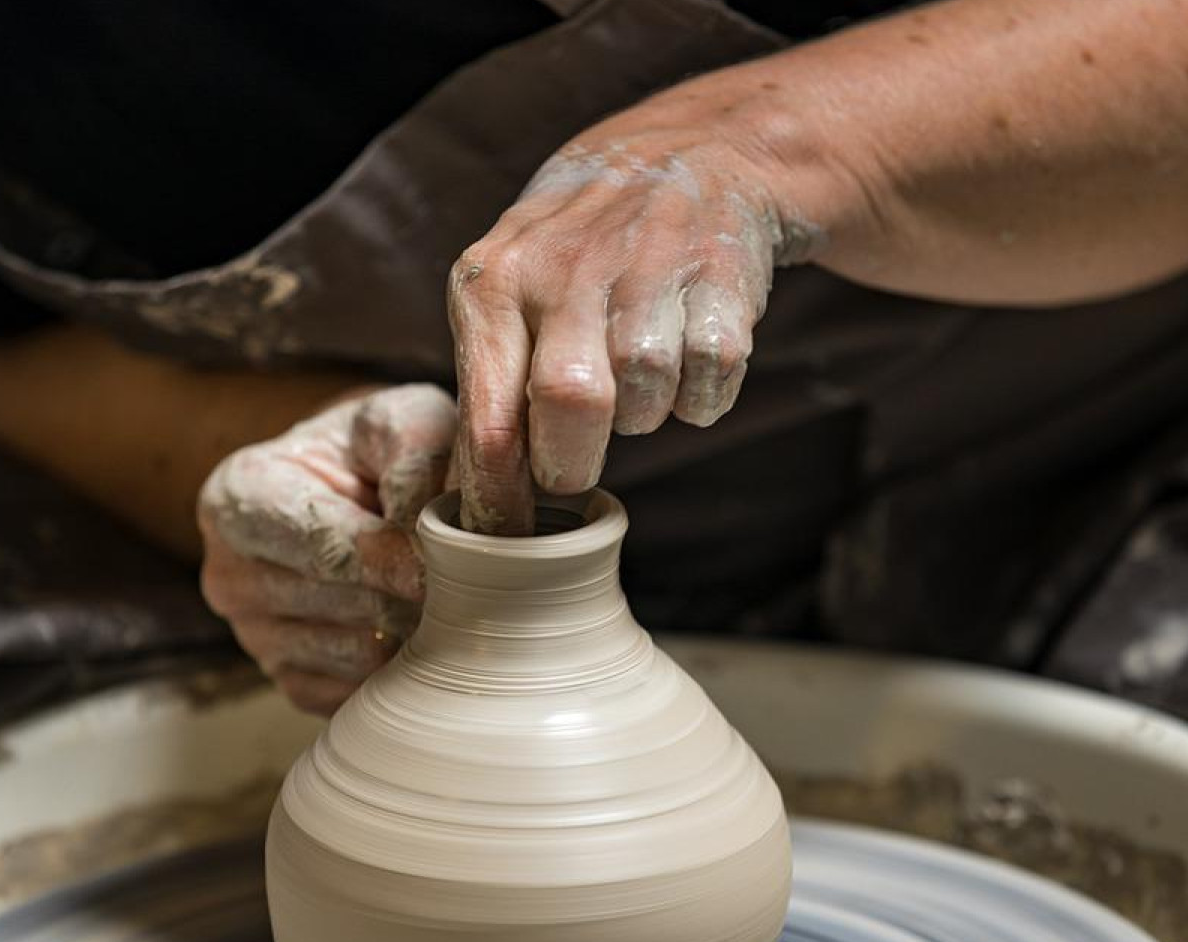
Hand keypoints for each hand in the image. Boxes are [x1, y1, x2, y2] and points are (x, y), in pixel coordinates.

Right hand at [198, 384, 455, 713]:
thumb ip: (416, 459)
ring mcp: (255, 636)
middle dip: (413, 591)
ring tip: (439, 589)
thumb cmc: (375, 448)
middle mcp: (230, 574)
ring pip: (359, 654)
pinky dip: (399, 665)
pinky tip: (414, 623)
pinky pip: (359, 692)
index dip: (390, 558)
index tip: (440, 562)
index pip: (322, 545)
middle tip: (466, 575)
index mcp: (238, 498)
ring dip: (413, 628)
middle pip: (345, 604)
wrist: (350, 487)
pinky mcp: (289, 681)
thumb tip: (425, 536)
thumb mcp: (399, 421)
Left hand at [447, 101, 814, 533]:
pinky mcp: (720, 273)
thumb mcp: (509, 290)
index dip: (500, 498)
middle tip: (576, 469)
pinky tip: (687, 357)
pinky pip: (709, 382)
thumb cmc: (577, 254)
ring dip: (643, 417)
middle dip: (574, 464)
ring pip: (644, 399)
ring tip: (634, 380)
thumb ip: (489, 387)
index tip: (506, 541)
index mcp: (492, 280)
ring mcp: (645, 266)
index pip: (489, 418)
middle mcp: (562, 267)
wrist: (685, 153)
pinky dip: (701, 395)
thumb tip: (466, 507)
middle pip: (571, 407)